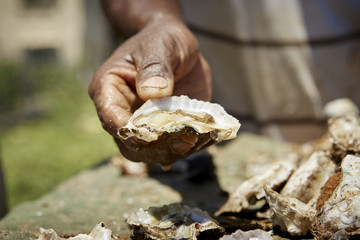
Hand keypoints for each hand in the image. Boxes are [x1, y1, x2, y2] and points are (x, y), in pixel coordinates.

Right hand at [89, 18, 211, 161]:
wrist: (177, 46)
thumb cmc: (162, 38)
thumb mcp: (160, 45)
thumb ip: (155, 66)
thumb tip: (152, 92)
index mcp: (109, 89)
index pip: (111, 118)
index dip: (131, 131)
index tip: (156, 134)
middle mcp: (121, 112)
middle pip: (129, 144)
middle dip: (154, 148)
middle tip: (185, 142)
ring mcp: (142, 124)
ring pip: (149, 152)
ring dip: (172, 152)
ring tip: (197, 140)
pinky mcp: (162, 130)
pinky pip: (169, 147)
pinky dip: (186, 147)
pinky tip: (205, 139)